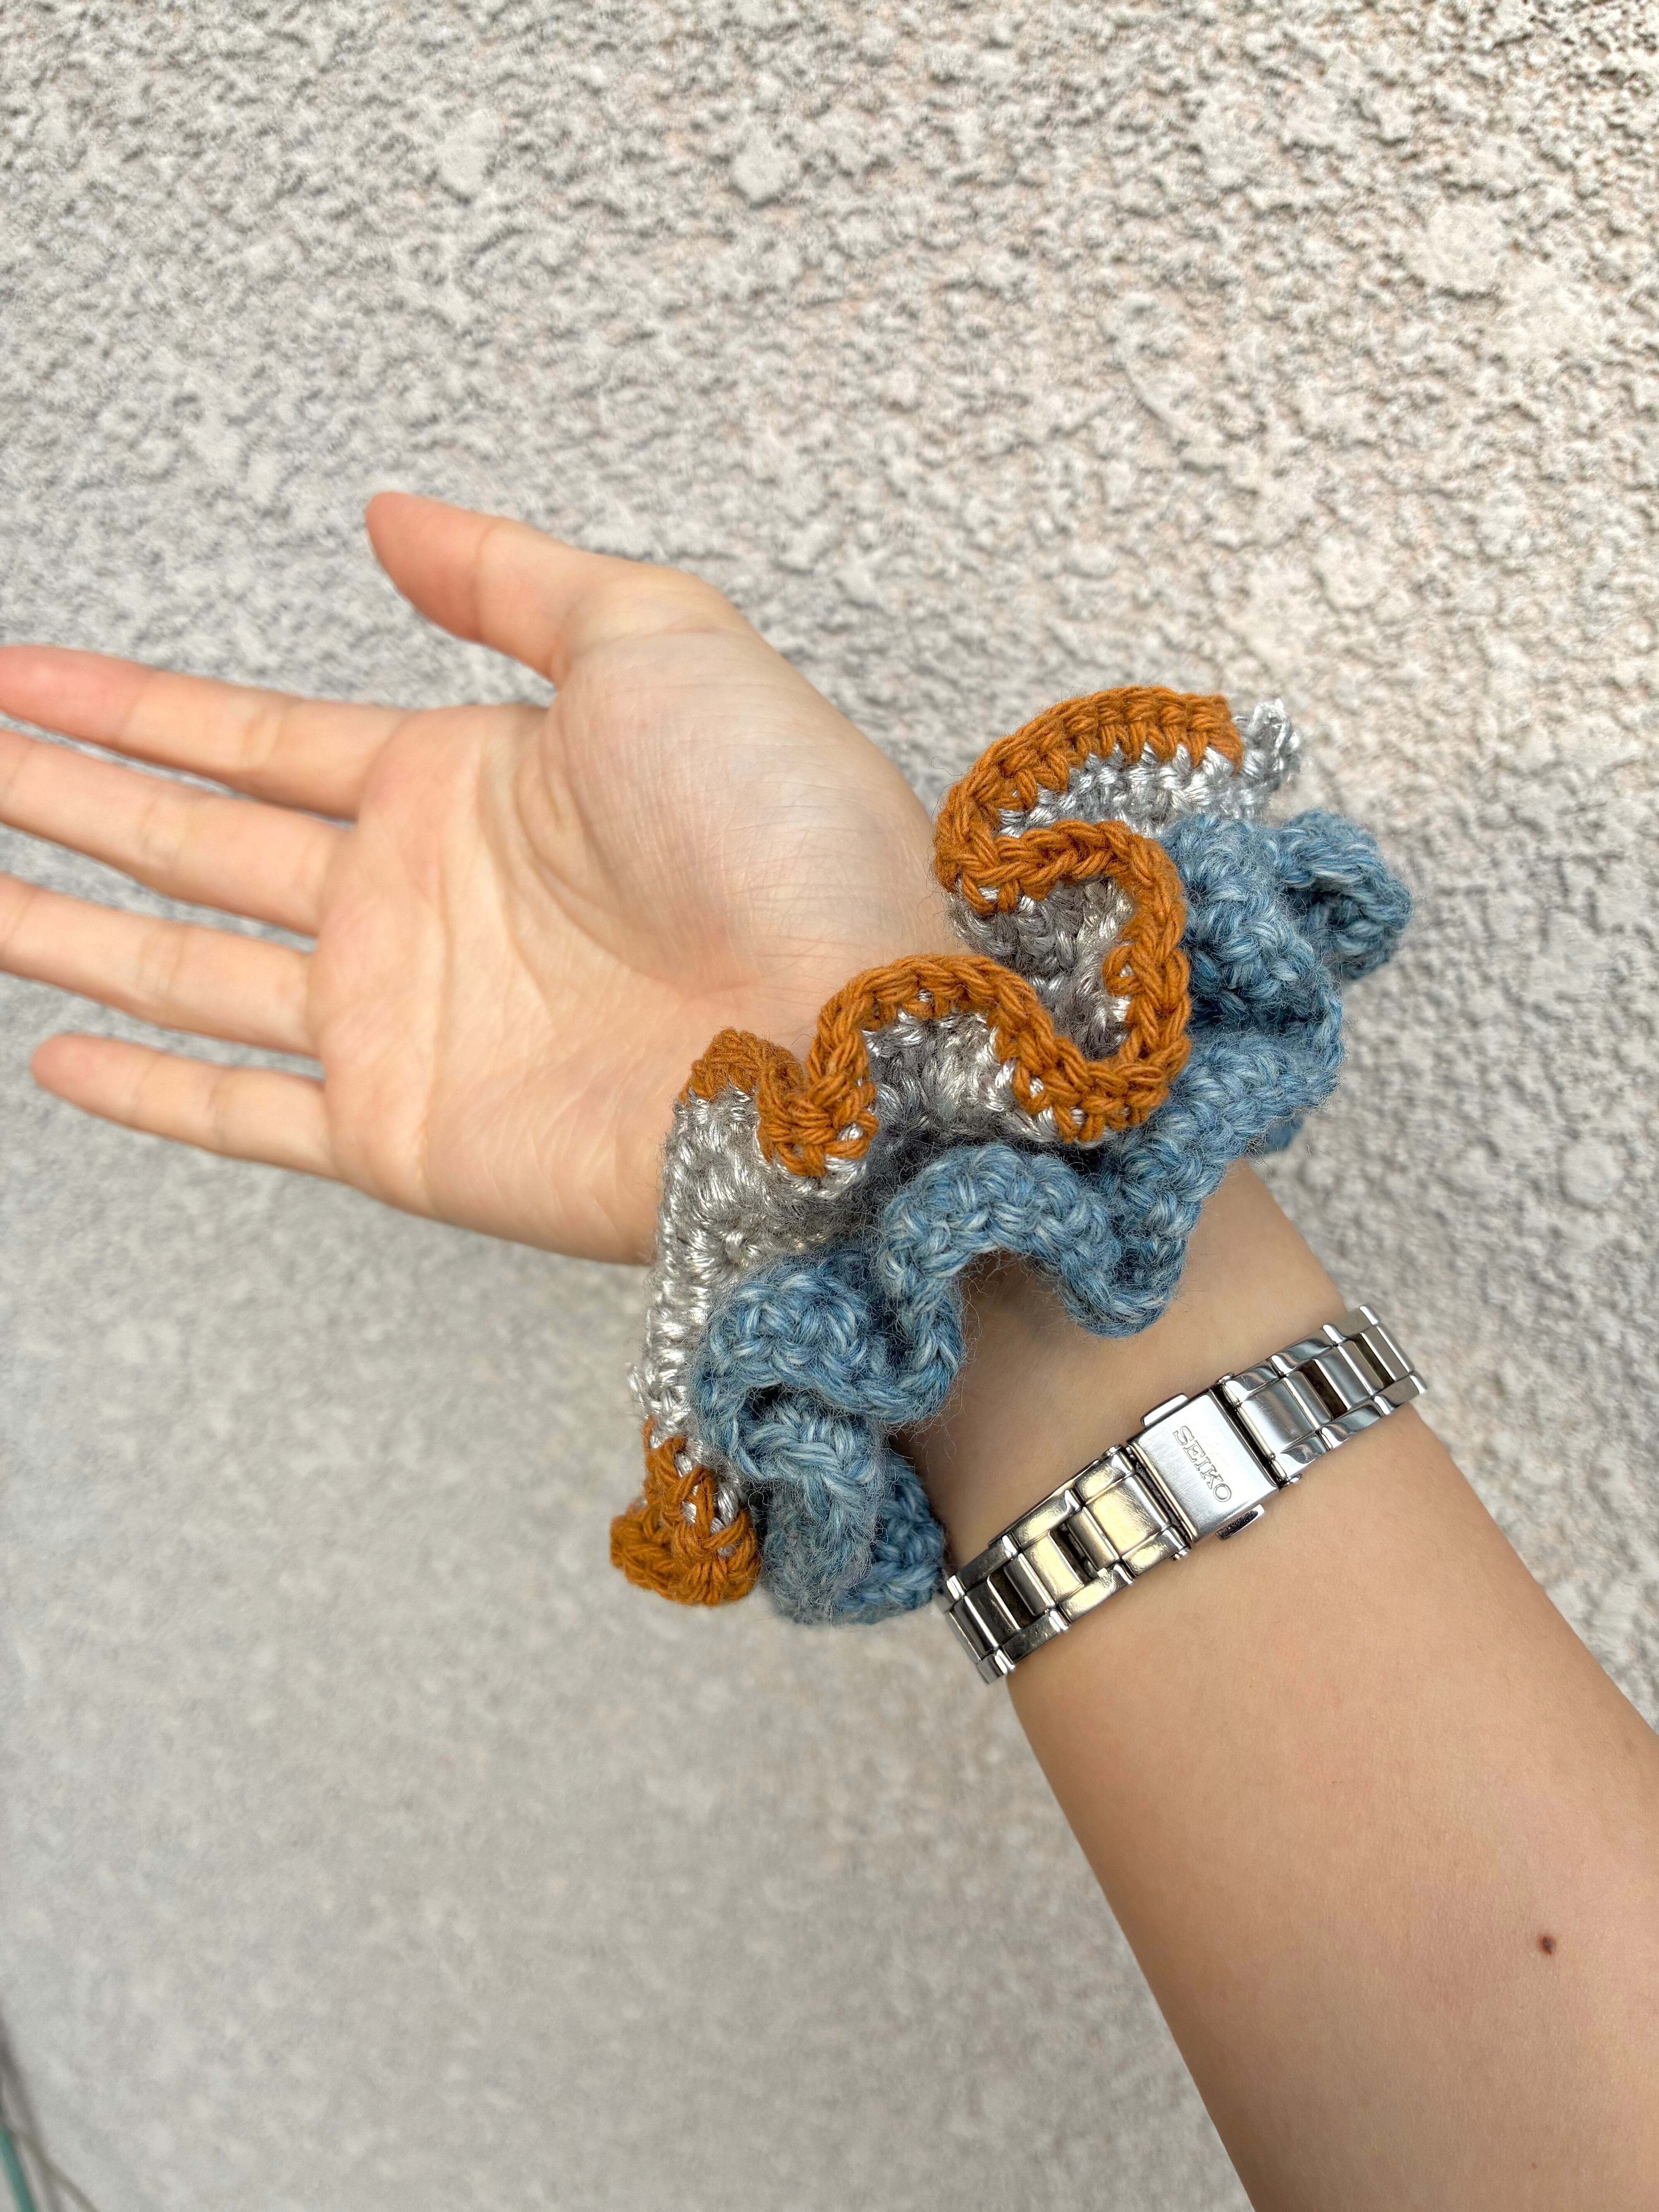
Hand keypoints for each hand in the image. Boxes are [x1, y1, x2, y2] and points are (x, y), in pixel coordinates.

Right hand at [0, 495, 950, 1261]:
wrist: (843, 1026)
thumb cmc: (785, 836)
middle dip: (65, 799)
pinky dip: (147, 1093)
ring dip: (61, 927)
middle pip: (186, 841)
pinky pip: (238, 1113)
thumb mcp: (659, 639)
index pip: (247, 737)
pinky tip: (61, 1050)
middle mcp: (410, 901)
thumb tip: (391, 521)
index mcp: (460, 783)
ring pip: (178, 966)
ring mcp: (396, 1021)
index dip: (128, 705)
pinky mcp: (400, 1132)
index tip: (19, 676)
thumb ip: (514, 581)